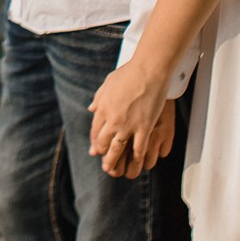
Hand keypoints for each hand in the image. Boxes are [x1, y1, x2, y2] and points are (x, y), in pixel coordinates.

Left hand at [88, 64, 172, 178]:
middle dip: (103, 154)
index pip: (95, 131)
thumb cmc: (129, 73)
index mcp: (103, 108)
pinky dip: (136, 158)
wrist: (148, 70)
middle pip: (104, 142)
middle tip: (105, 162)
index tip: (96, 149)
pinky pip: (138, 148)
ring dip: (114, 162)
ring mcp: (128, 125)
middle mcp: (112, 119)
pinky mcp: (144, 128)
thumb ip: (99, 98)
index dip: (95, 142)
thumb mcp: (108, 83)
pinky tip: (137, 162)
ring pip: (117, 149)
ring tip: (113, 170)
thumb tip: (91, 108)